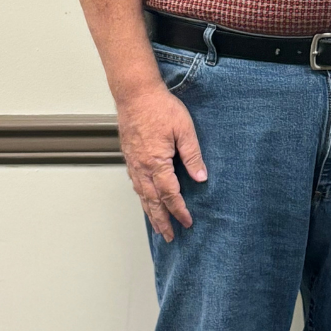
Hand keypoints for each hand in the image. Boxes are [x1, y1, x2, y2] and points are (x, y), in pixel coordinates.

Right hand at [117, 85, 206, 241]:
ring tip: (158, 227)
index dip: (179, 210)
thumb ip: (192, 154)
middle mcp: (142, 167)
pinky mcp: (129, 157)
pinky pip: (135, 184)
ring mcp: (133, 163)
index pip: (170, 194)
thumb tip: (201, 177)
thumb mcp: (184, 129)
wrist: (136, 94)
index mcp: (156, 162)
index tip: (187, 222)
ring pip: (142, 195)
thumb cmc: (161, 108)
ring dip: (150, 213)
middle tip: (170, 236)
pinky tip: (146, 201)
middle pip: (152, 201)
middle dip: (162, 221)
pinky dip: (142, 198)